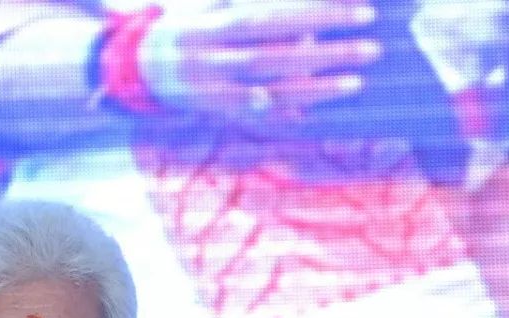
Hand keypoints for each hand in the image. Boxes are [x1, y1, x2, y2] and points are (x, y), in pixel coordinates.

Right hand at [139, 0, 380, 123]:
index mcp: (218, 27)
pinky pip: (255, 115)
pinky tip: (313, 110)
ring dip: (316, 87)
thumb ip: (247, 3)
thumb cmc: (188, 25)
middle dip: (327, 51)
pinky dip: (282, 112)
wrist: (138, 65)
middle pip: (279, 56)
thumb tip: (305, 4)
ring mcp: (215, 91)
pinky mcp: (214, 111)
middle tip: (371, 44)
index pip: (277, 19)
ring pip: (271, 90)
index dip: (318, 16)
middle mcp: (216, 61)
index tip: (360, 11)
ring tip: (356, 79)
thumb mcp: (213, 4)